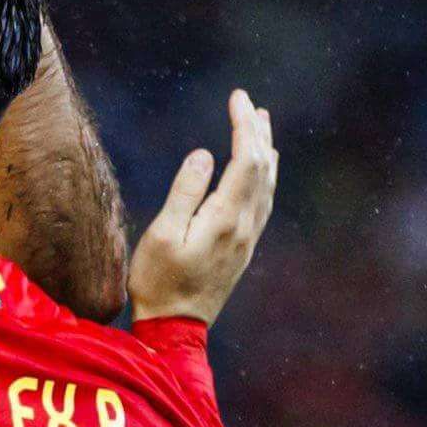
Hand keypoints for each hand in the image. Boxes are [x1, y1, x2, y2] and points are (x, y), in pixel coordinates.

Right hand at [129, 90, 278, 323]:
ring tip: (261, 124)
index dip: (244, 125)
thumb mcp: (162, 235)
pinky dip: (265, 175)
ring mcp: (247, 239)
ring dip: (265, 150)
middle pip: (262, 168)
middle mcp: (245, 226)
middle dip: (256, 131)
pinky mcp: (243, 248)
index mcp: (225, 219)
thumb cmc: (158, 282)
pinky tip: (262, 167)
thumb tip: (205, 154)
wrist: (174, 329)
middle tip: (249, 102)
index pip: (246, 159)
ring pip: (267, 184)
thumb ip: (185, 192)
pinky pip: (264, 201)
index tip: (237, 97)